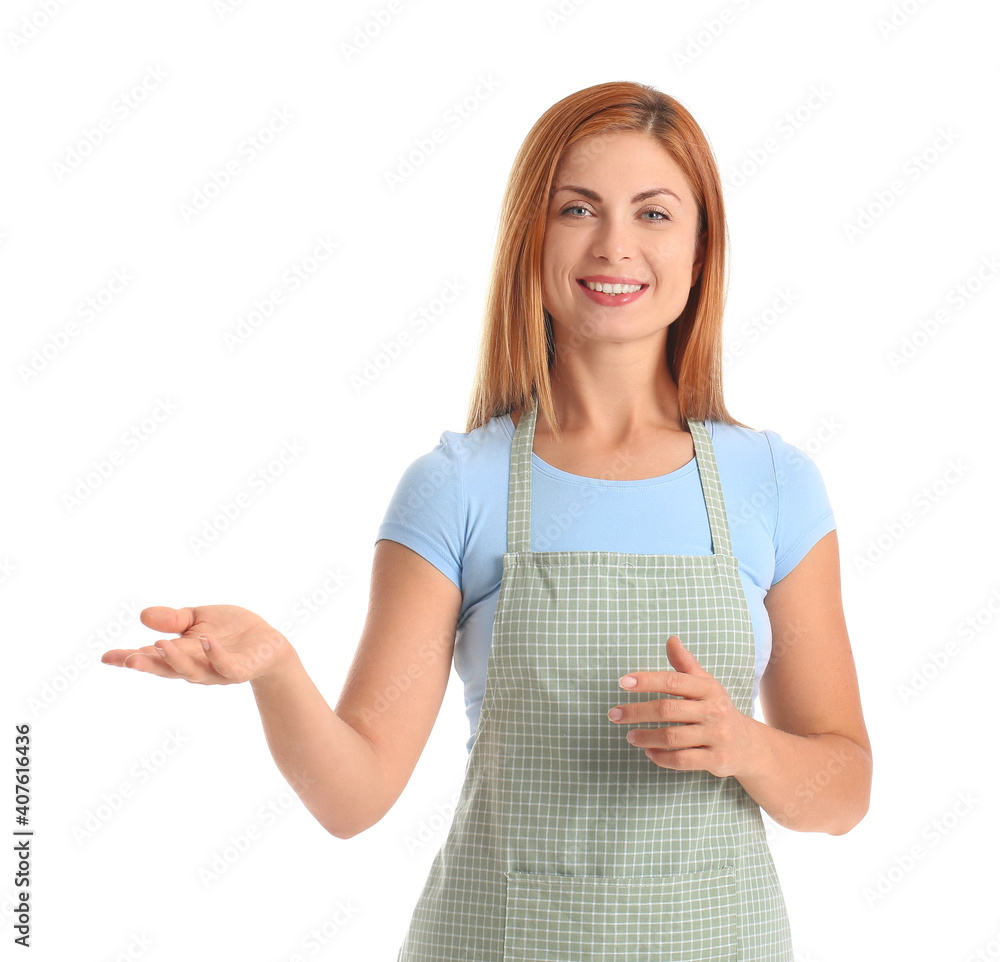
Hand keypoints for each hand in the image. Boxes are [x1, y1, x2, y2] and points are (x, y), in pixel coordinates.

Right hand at [101, 605, 293, 684]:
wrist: (268, 643)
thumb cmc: (230, 631)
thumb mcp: (199, 619)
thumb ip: (173, 620)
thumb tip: (143, 616)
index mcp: (182, 654)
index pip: (151, 657)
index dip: (129, 659)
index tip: (106, 657)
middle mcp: (195, 666)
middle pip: (167, 669)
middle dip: (148, 665)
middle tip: (127, 660)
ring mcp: (217, 670)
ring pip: (193, 670)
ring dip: (176, 660)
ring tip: (160, 644)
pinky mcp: (239, 669)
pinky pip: (226, 665)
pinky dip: (215, 654)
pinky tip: (206, 639)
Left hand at [607, 635, 757, 777]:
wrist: (748, 745)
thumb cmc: (716, 709)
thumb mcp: (705, 684)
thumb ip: (685, 664)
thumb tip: (670, 640)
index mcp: (708, 688)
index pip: (673, 681)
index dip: (647, 680)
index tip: (623, 682)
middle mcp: (714, 711)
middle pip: (667, 710)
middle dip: (637, 712)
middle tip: (614, 715)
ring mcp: (716, 736)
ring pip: (672, 737)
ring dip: (646, 737)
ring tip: (630, 736)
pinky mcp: (717, 760)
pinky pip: (683, 760)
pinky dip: (662, 757)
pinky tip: (649, 753)